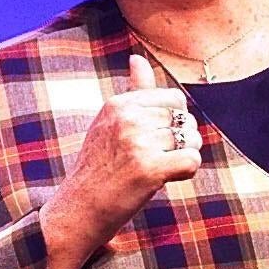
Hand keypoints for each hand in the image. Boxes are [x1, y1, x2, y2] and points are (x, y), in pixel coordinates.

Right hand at [38, 54, 202, 268]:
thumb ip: (133, 91)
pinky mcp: (148, 169)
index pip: (174, 99)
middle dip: (181, 140)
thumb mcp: (109, 122)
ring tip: (157, 171)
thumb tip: (138, 57)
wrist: (77, 211)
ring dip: (182, 157)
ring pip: (191, 140)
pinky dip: (186, 172)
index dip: (173, 121)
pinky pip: (191, 160)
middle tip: (156, 159)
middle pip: (185, 119)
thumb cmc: (99, 169)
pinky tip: (165, 180)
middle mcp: (126, 118)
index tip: (153, 140)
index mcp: (118, 104)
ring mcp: (136, 142)